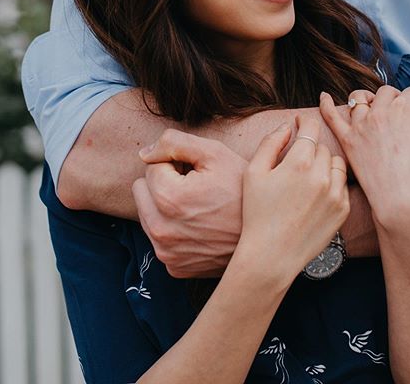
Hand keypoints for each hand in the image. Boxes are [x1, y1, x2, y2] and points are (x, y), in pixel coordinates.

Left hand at [132, 130, 246, 276]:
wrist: (267, 236)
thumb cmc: (242, 190)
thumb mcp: (215, 153)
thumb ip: (174, 143)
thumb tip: (144, 154)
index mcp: (167, 198)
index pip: (152, 167)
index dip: (176, 163)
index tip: (197, 172)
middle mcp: (160, 230)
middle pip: (142, 190)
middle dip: (164, 183)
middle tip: (195, 187)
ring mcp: (166, 252)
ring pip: (148, 213)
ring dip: (165, 205)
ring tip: (198, 205)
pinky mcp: (174, 267)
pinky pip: (160, 238)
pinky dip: (174, 228)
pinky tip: (198, 224)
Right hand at [238, 115, 349, 281]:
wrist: (271, 256)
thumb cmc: (257, 213)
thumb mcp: (253, 173)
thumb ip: (270, 143)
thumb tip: (287, 127)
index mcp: (299, 163)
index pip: (310, 128)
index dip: (304, 121)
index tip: (300, 122)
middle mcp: (321, 176)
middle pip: (322, 147)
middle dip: (310, 148)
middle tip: (296, 161)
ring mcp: (335, 194)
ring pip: (336, 163)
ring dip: (324, 164)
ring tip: (308, 177)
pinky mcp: (343, 210)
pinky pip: (343, 184)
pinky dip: (332, 184)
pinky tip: (316, 194)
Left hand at [320, 86, 409, 228]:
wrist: (403, 199)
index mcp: (404, 107)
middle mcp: (380, 111)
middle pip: (386, 93)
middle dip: (395, 97)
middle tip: (401, 110)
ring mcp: (361, 125)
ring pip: (360, 98)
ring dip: (368, 98)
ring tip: (373, 104)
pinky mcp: (348, 139)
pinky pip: (331, 116)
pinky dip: (326, 104)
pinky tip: (324, 96)